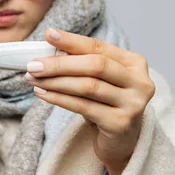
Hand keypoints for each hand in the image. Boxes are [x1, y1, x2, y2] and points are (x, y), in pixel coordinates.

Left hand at [25, 28, 155, 174]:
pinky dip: (59, 99)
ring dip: (55, 82)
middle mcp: (140, 81)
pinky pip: (83, 107)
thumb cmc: (107, 102)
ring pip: (88, 86)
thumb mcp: (100, 78)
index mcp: (135, 62)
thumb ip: (82, 61)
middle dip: (60, 64)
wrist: (122, 140)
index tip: (48, 34)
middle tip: (33, 64)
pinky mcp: (120, 123)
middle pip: (95, 65)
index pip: (99, 47)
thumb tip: (49, 44)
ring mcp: (133, 104)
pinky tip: (42, 93)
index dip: (72, 40)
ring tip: (33, 78)